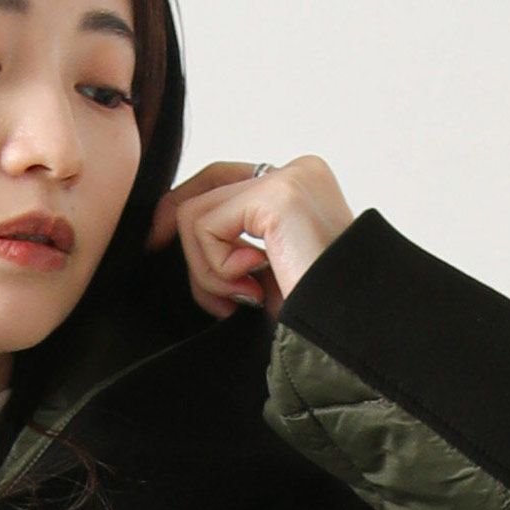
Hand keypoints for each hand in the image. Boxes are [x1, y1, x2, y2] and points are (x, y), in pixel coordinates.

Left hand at [143, 155, 355, 320]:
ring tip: (245, 299)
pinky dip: (214, 270)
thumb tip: (173, 231)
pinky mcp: (278, 197)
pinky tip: (252, 291)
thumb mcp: (268, 274)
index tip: (157, 243)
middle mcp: (299, 172)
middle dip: (184, 236)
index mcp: (303, 188)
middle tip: (204, 289)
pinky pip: (203, 227)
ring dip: (207, 272)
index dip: (184, 208)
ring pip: (197, 213)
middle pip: (207, 184)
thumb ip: (235, 246)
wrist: (352, 338)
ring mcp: (289, 179)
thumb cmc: (315, 318)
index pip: (225, 179)